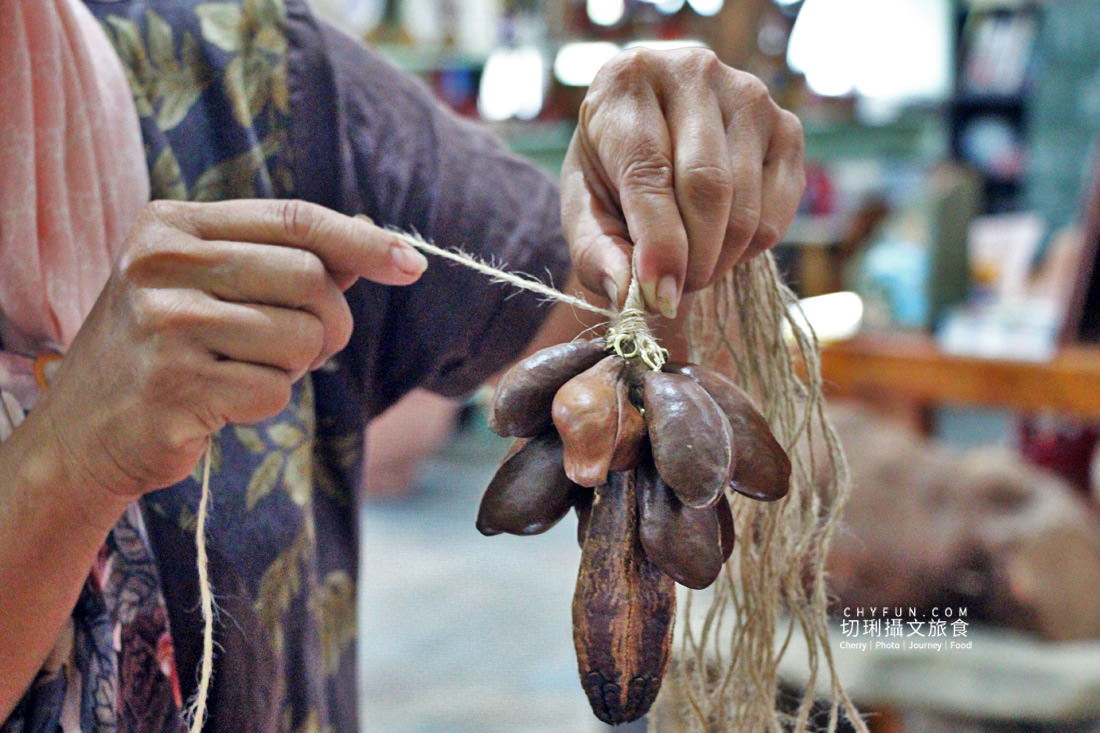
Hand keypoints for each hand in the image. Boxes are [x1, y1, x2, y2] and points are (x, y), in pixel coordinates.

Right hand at [31, 199, 425, 498]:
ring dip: (296, 365)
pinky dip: (267, 401)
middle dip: (330, 321)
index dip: (363, 242)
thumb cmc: (164, 351)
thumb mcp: (210, 286)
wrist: (83, 432)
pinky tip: (223, 400)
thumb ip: (285, 259)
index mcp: (172, 225)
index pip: (294, 219)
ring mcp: (163, 325)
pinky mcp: (174, 386)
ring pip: (301, 337)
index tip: (412, 264)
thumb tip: (372, 239)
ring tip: (248, 369)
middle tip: (305, 346)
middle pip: (310, 279)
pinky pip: (274, 390)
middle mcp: (161, 264)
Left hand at [560, 47, 804, 317]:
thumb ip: (596, 252)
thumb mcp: (584, 206)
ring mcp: (749, 96)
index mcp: (628, 83)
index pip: (651, 173)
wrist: (653, 127)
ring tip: (689, 268)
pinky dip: (748, 250)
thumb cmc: (609, 169)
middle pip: (708, 189)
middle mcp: (694, 72)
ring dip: (718, 261)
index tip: (658, 297)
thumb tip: (628, 296)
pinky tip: (719, 244)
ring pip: (746, 207)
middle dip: (692, 260)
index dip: (658, 243)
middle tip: (672, 292)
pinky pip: (777, 213)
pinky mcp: (786, 127)